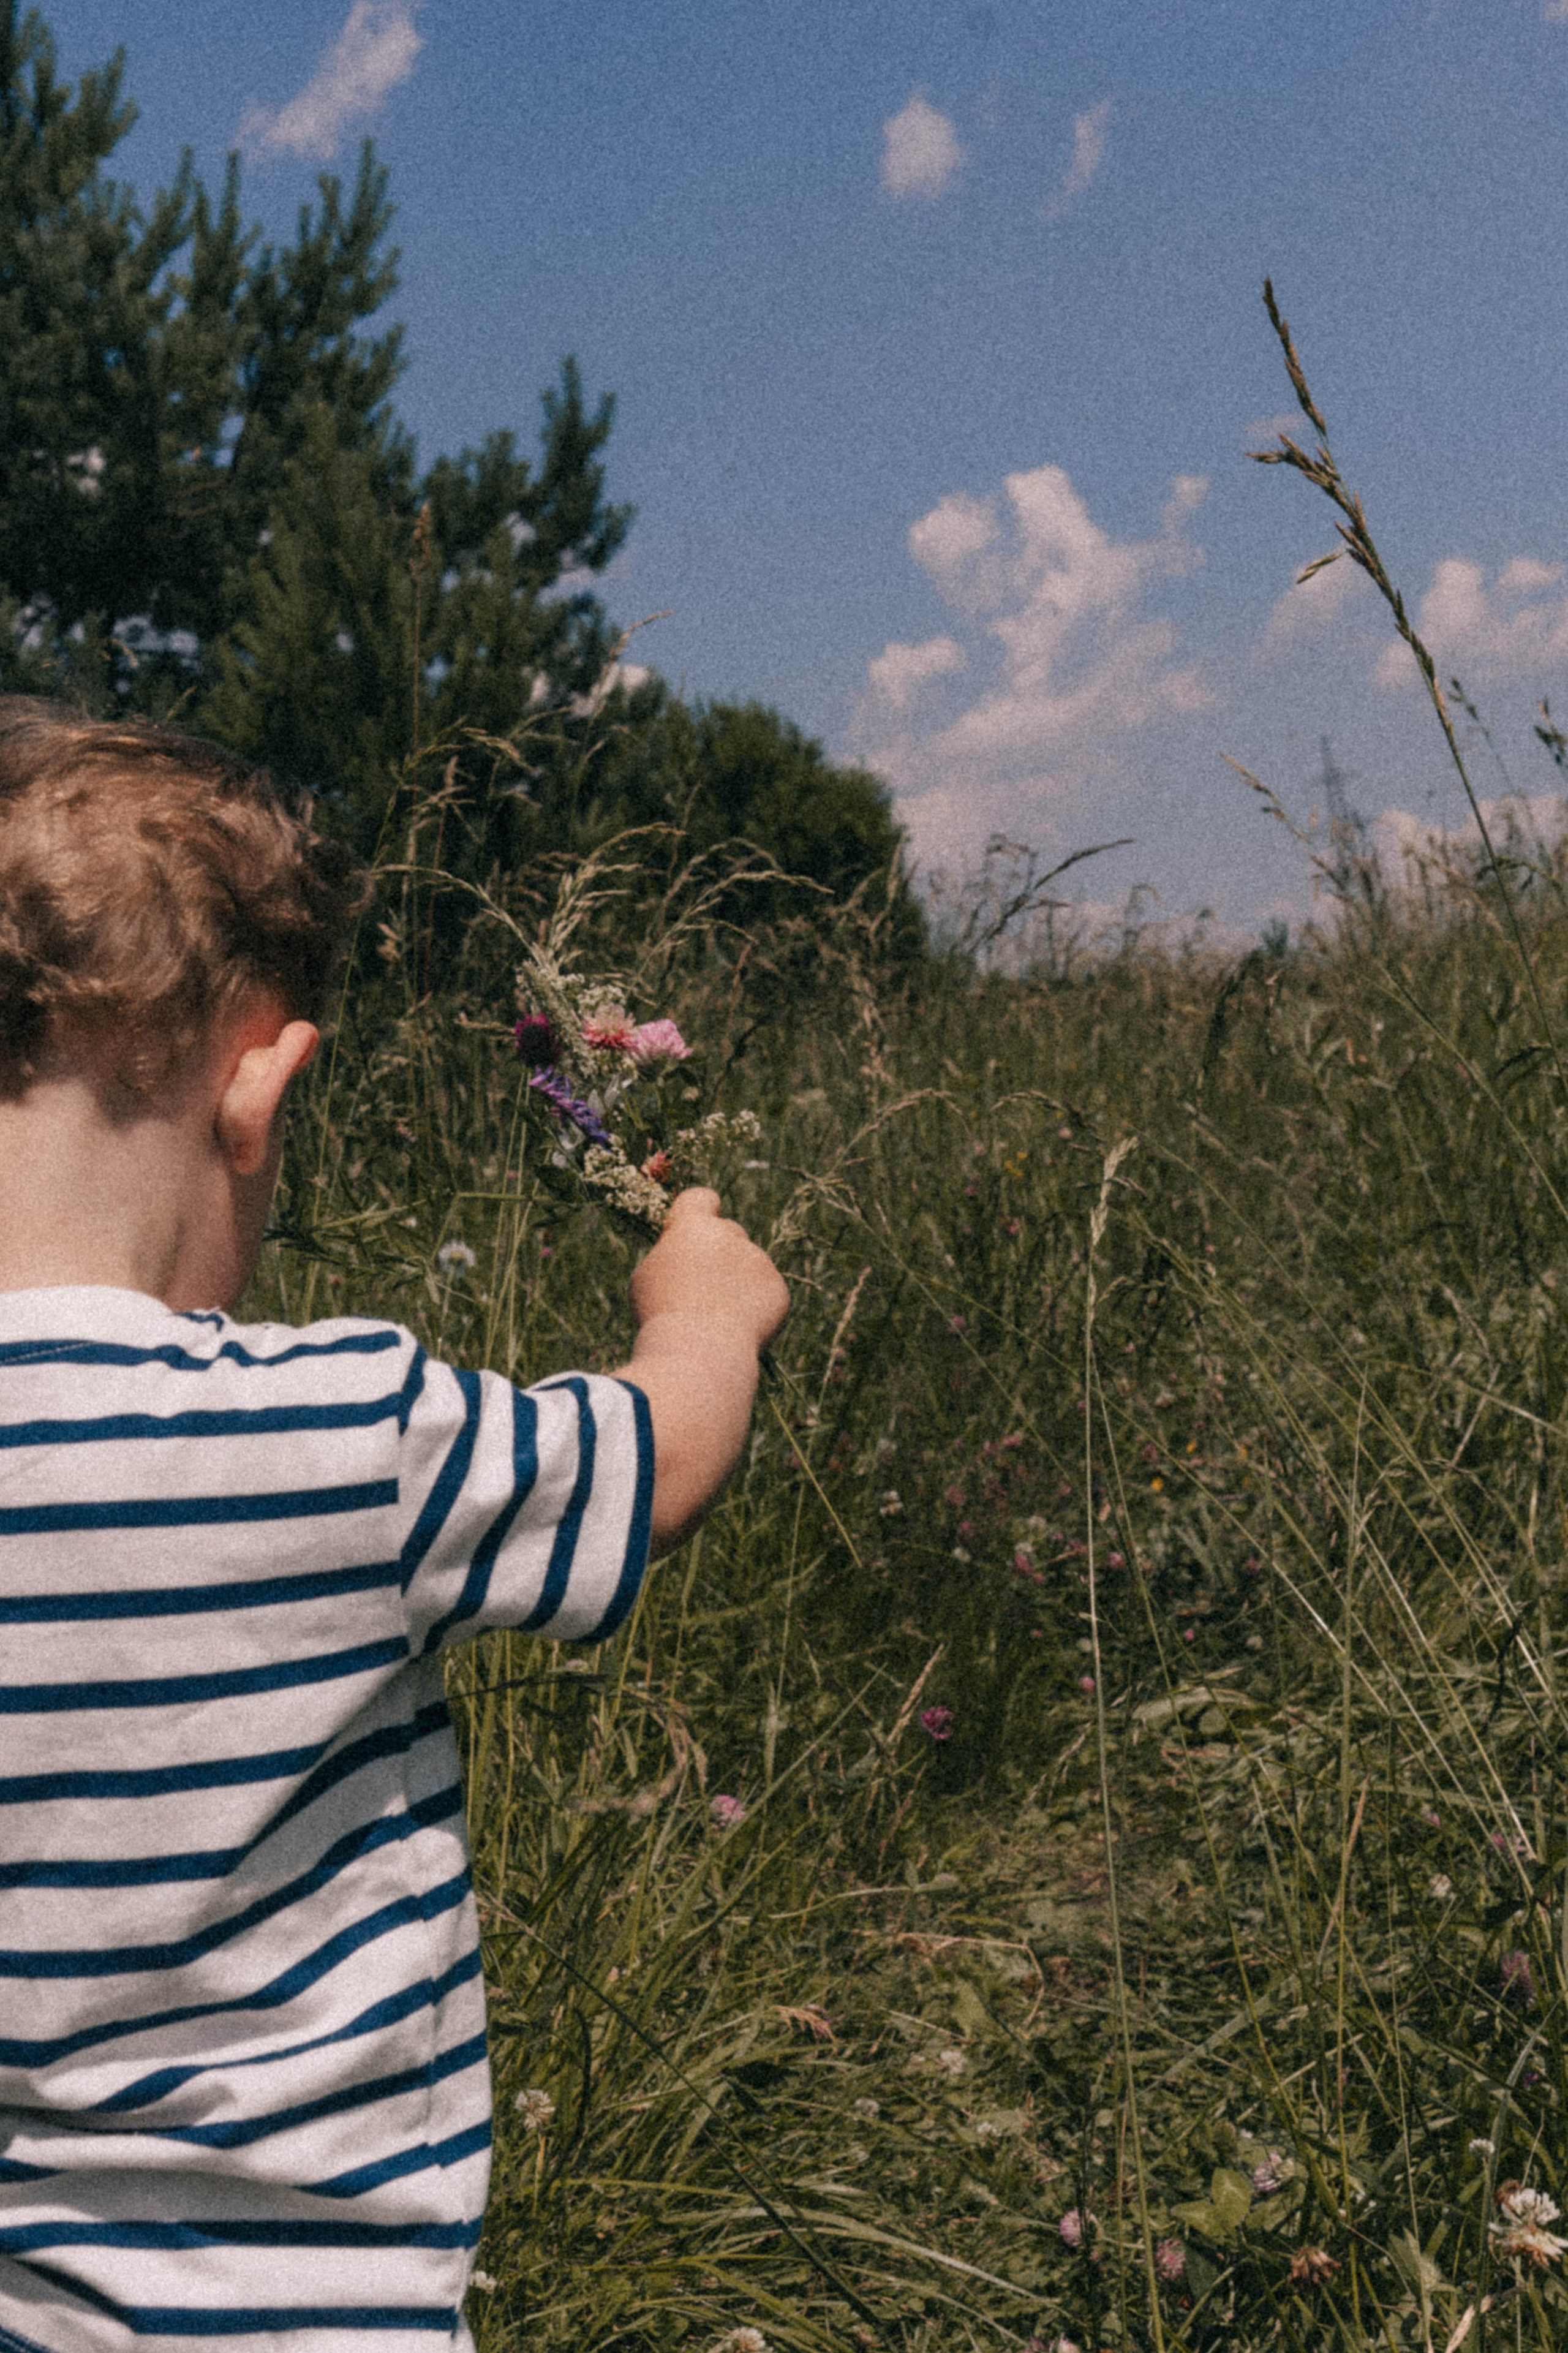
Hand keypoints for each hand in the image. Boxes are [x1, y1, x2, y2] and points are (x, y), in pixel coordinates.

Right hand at [629, 1187, 788, 1355]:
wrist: (699, 1350)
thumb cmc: (661, 1314)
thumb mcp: (646, 1277)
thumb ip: (669, 1255)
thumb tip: (682, 1254)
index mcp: (694, 1226)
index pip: (702, 1198)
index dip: (699, 1212)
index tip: (695, 1229)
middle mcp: (731, 1235)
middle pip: (728, 1233)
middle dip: (718, 1253)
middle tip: (702, 1289)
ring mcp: (759, 1260)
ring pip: (748, 1265)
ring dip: (736, 1283)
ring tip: (715, 1318)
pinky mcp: (777, 1288)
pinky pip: (765, 1292)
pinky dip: (754, 1308)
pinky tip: (735, 1328)